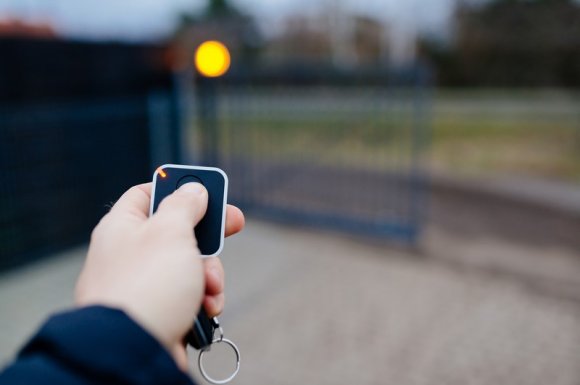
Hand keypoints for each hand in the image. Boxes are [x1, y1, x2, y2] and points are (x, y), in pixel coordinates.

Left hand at [74, 182, 243, 369]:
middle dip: (209, 236)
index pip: (148, 193)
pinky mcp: (158, 311)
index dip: (179, 187)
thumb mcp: (171, 231)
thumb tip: (193, 190)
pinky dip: (203, 299)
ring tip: (209, 287)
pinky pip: (188, 295)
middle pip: (178, 230)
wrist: (132, 349)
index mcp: (123, 226)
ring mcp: (144, 284)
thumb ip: (185, 204)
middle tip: (233, 225)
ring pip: (189, 265)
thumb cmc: (147, 285)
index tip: (207, 190)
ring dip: (210, 273)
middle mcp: (130, 253)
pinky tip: (206, 308)